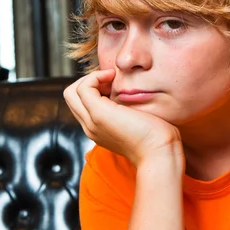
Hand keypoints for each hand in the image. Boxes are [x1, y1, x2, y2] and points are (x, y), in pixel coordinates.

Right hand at [64, 69, 183, 167]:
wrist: (158, 152)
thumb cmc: (156, 137)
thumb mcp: (135, 122)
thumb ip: (125, 112)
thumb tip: (125, 94)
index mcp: (98, 130)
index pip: (81, 104)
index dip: (94, 89)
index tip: (115, 84)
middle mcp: (90, 127)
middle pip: (71, 97)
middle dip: (89, 81)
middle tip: (111, 80)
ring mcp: (92, 121)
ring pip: (72, 92)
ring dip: (91, 78)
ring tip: (112, 78)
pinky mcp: (99, 114)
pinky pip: (84, 88)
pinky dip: (95, 77)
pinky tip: (113, 77)